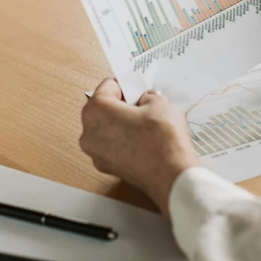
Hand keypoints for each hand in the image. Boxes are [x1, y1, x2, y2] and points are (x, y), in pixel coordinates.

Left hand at [79, 79, 200, 216]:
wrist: (171, 175)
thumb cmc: (162, 139)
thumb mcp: (160, 103)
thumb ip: (148, 97)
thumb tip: (146, 101)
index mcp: (96, 111)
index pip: (107, 87)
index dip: (125, 85)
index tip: (137, 88)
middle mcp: (89, 133)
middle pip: (103, 109)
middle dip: (122, 105)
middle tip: (143, 105)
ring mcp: (96, 153)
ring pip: (107, 129)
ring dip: (122, 124)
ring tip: (146, 124)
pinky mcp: (107, 168)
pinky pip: (112, 146)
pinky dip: (124, 141)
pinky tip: (144, 141)